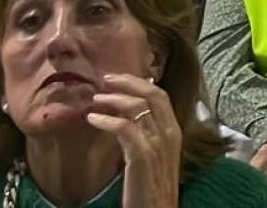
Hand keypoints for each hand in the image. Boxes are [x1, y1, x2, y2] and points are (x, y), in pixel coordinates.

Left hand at [86, 74, 181, 207]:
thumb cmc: (152, 187)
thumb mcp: (155, 156)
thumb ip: (147, 136)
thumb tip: (129, 119)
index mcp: (174, 132)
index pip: (161, 95)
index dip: (139, 83)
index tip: (119, 79)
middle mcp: (169, 133)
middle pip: (152, 94)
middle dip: (128, 82)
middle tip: (106, 79)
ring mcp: (157, 143)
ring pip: (137, 107)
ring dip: (113, 99)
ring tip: (95, 100)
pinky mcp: (142, 155)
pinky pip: (124, 128)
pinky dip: (106, 120)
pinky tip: (92, 119)